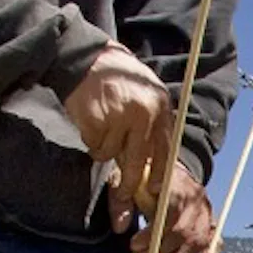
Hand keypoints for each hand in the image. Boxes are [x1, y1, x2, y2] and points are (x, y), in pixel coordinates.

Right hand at [63, 42, 171, 231]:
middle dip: (130, 182)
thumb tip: (152, 161)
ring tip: (102, 124)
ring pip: (111, 154)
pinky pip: (93, 146)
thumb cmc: (118, 79)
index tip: (157, 188)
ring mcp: (120, 117)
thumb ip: (151, 123)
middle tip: (124, 193)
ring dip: (103, 148)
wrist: (87, 59)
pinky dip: (90, 140)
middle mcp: (143, 112)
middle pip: (138, 161)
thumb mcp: (145, 94)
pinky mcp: (97, 121)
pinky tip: (91, 120)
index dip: (161, 171)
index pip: (165, 147)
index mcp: (160, 105)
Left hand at [130, 160, 215, 252]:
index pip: (171, 210)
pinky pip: (211, 246)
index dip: (153, 231)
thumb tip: (120, 227)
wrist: (167, 171)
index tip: (133, 244)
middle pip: (183, 230)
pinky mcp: (209, 223)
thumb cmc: (144, 178)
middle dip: (158, 251)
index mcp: (177, 181)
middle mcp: (196, 196)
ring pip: (196, 241)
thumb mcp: (125, 182)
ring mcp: (205, 211)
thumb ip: (121, 202)